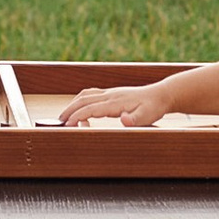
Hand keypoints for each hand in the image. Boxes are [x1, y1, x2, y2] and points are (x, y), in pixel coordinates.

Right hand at [57, 82, 173, 128]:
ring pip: (85, 95)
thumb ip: (135, 119)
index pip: (91, 108)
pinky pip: (91, 95)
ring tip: (65, 117)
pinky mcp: (111, 94)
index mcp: (115, 102)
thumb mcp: (148, 116)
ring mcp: (110, 93)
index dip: (77, 116)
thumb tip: (123, 120)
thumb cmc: (154, 107)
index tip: (67, 124)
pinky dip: (81, 101)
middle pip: (83, 99)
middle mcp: (110, 95)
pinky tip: (82, 110)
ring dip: (73, 105)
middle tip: (58, 122)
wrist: (161, 94)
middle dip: (69, 110)